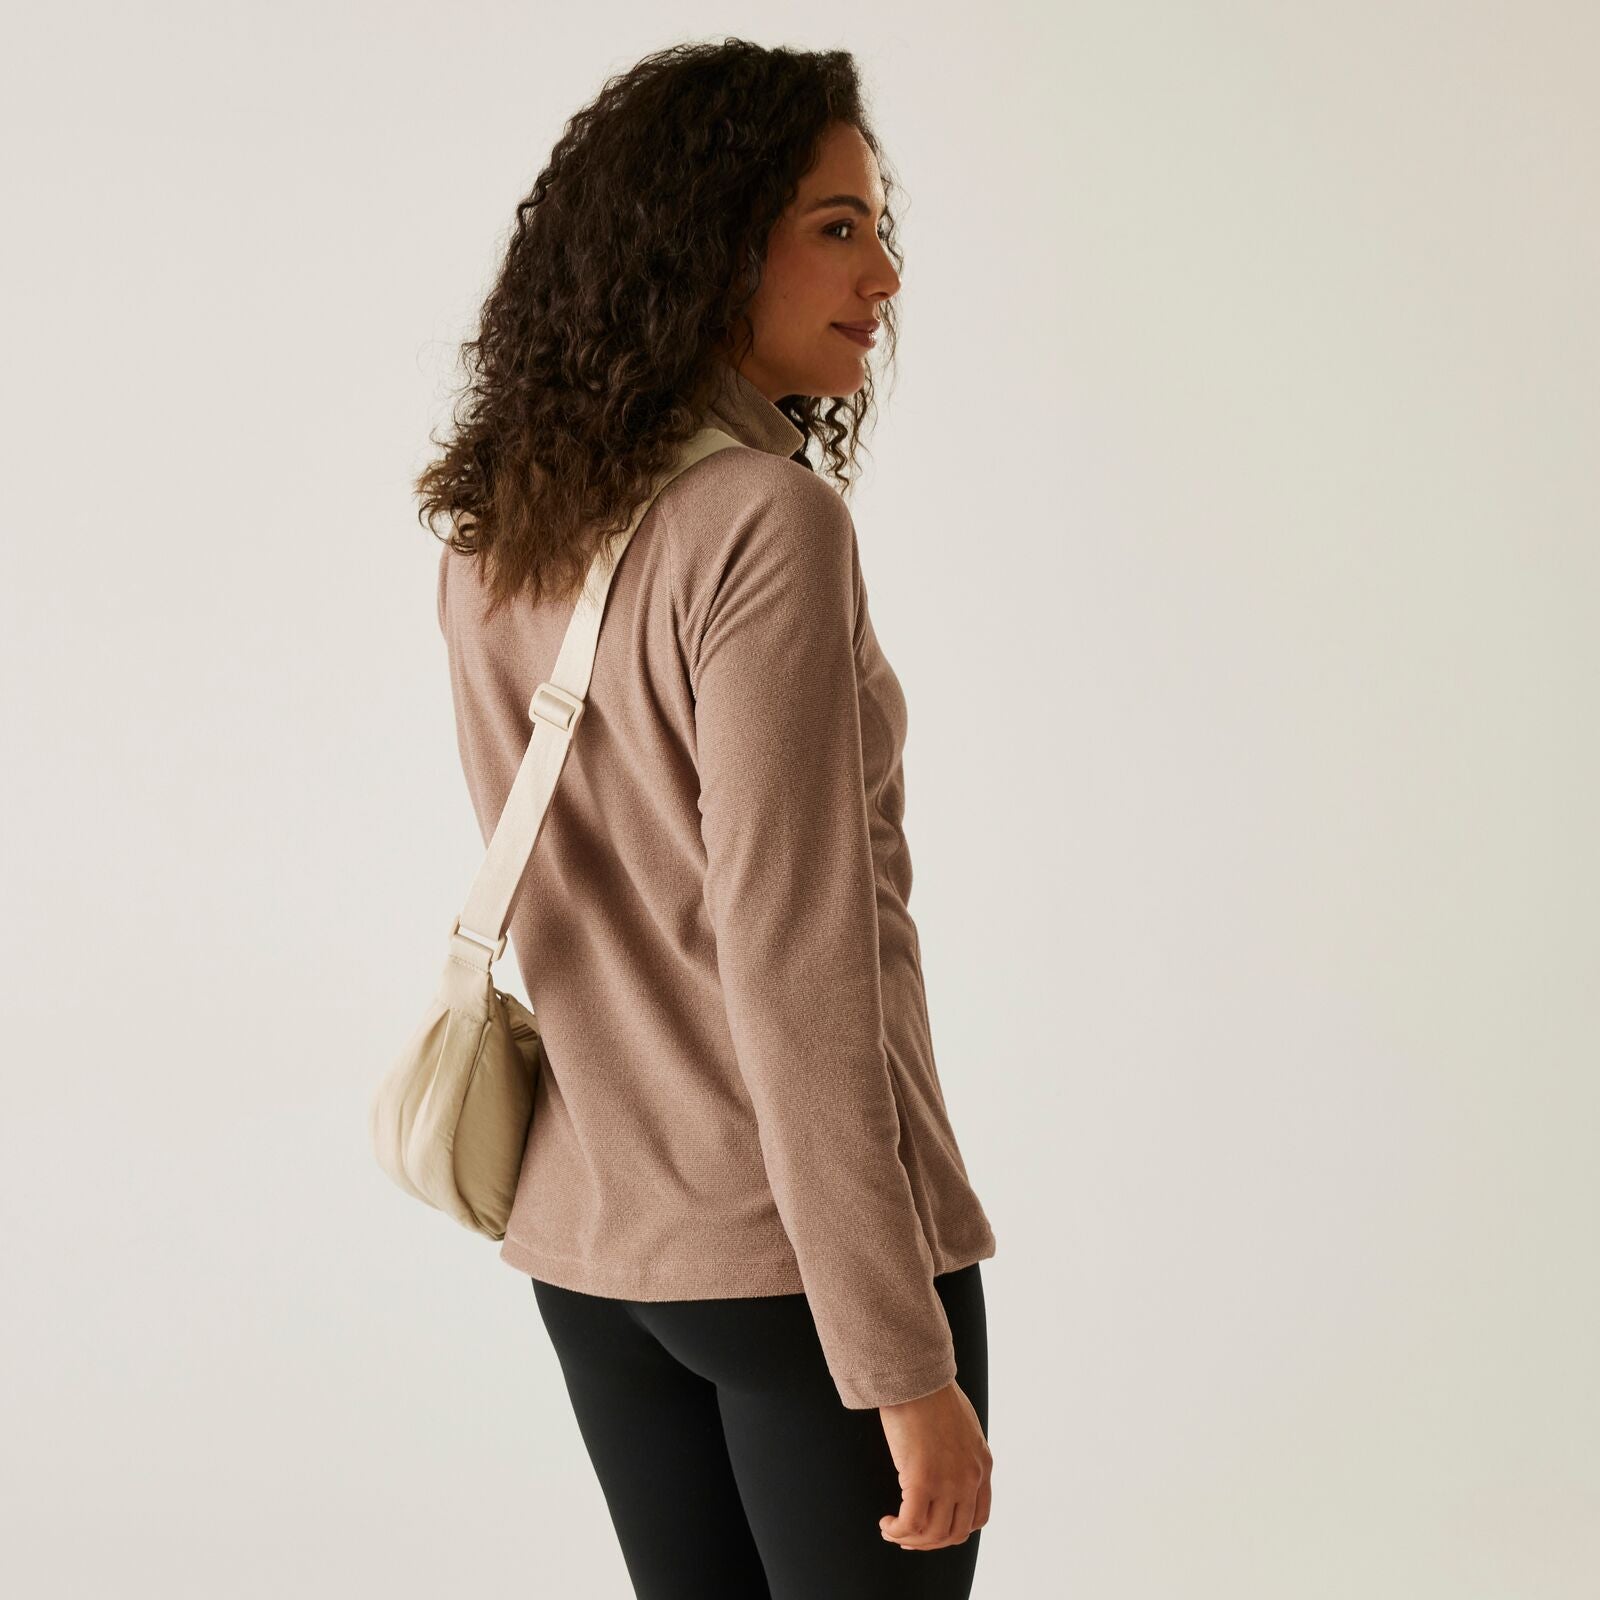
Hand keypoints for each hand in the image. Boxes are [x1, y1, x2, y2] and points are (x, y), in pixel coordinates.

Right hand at [877, 1379, 991, 1548]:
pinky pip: (911, 1524)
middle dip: (929, 1542)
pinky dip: (897, 1530)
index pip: (977, 1518)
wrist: (918, 1376)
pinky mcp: (922, 1480)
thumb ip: (961, 1450)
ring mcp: (949, 1482)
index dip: (953, 1531)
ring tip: (892, 1530)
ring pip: (933, 1534)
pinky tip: (886, 1523)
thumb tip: (944, 1464)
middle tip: (908, 1537)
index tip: (932, 1530)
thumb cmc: (932, 1393)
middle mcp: (970, 1478)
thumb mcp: (962, 1425)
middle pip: (955, 1533)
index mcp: (982, 1465)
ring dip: (910, 1539)